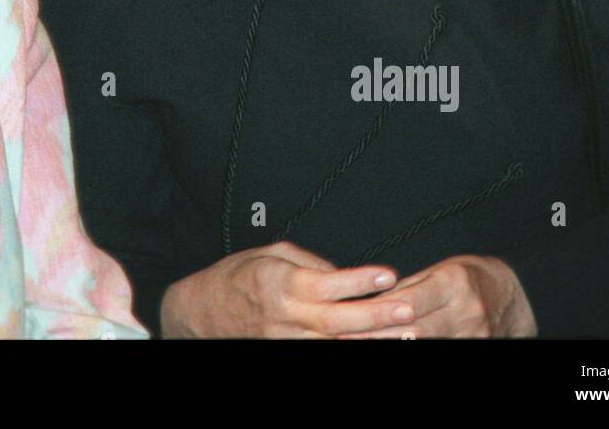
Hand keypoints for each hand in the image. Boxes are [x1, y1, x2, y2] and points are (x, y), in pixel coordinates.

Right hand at [158, 240, 402, 337]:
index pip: (324, 283)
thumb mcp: (268, 253)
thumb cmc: (235, 277)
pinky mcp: (286, 354)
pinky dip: (350, 350)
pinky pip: (323, 355)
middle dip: (375, 315)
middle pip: (336, 320)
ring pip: (335, 344)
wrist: (201, 312)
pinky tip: (374, 345)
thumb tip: (343, 274)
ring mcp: (285, 341)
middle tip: (407, 308)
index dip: (357, 280)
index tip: (386, 273)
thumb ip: (308, 262)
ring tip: (406, 333)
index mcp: (278, 282)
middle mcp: (283, 316)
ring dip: (371, 340)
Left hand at [338, 254, 536, 337]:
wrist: (507, 296)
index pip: (409, 303)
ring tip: (363, 345)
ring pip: (425, 347)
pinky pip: (440, 353)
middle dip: (378, 338)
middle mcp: (465, 312)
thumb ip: (405, 289)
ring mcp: (473, 337)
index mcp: (453, 284)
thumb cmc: (466, 279)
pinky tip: (393, 348)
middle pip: (414, 332)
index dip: (378, 316)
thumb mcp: (437, 272)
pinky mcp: (476, 350)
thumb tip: (369, 303)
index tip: (352, 323)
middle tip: (346, 340)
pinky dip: (415, 353)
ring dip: (391, 347)